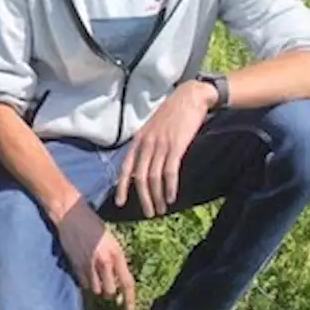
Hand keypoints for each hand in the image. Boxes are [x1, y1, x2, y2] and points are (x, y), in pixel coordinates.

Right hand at [54, 198, 136, 309]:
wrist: (70, 214)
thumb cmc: (92, 224)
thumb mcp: (111, 240)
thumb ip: (115, 258)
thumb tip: (117, 277)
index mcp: (117, 253)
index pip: (127, 283)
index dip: (130, 300)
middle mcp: (104, 261)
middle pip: (110, 291)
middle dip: (110, 291)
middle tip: (107, 283)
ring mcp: (89, 264)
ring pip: (96, 290)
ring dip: (97, 286)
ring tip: (95, 274)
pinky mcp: (76, 265)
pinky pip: (84, 283)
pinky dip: (86, 281)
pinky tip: (85, 269)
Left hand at [115, 81, 214, 217]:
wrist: (190, 96)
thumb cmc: (173, 112)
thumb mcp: (153, 127)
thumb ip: (147, 143)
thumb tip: (143, 163)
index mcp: (138, 139)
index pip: (126, 167)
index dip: (122, 186)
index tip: (120, 202)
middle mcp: (146, 143)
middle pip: (140, 177)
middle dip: (143, 198)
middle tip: (149, 213)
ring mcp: (160, 145)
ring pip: (154, 178)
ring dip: (157, 197)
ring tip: (161, 210)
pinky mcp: (176, 146)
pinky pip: (170, 172)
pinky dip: (170, 187)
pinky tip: (172, 198)